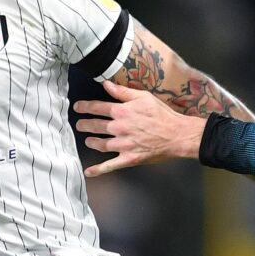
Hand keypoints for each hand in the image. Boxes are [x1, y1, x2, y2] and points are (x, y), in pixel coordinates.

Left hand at [76, 80, 207, 176]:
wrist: (177, 134)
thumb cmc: (162, 114)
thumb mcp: (143, 97)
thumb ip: (122, 91)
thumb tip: (106, 84)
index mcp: (121, 112)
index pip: (97, 108)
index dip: (85, 107)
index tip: (77, 107)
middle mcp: (119, 128)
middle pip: (95, 126)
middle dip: (84, 125)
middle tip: (79, 124)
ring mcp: (123, 145)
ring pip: (100, 144)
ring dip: (91, 142)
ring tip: (88, 140)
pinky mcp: (128, 159)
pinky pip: (110, 165)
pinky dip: (98, 169)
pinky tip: (89, 172)